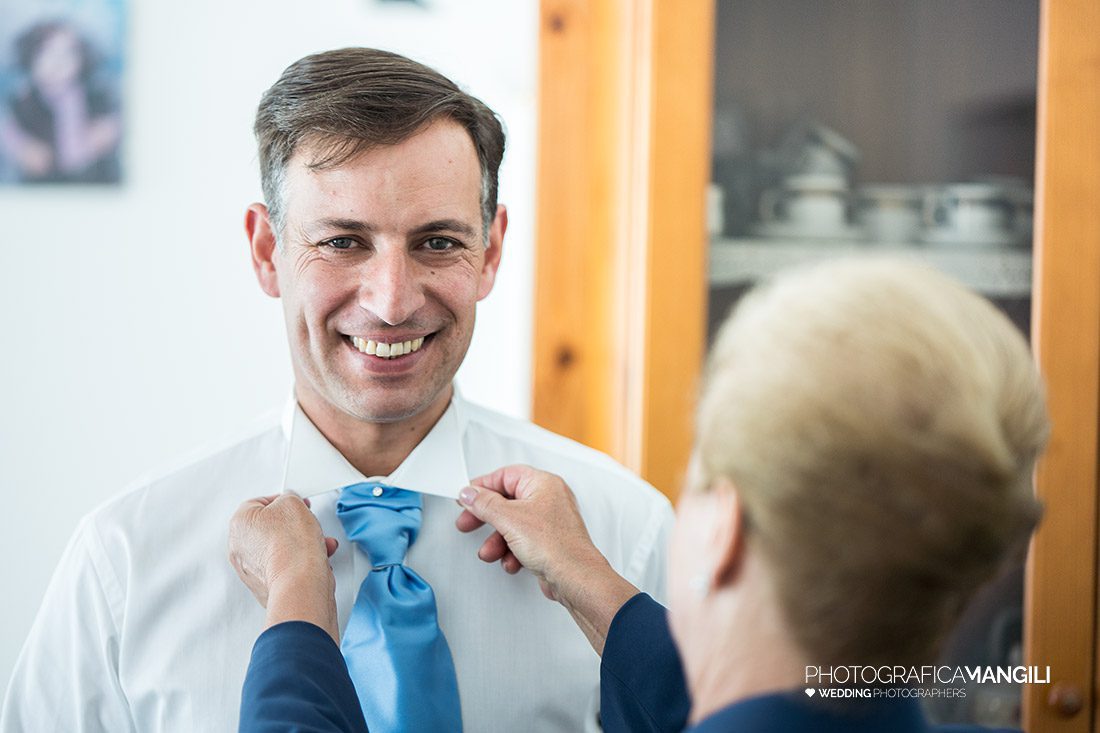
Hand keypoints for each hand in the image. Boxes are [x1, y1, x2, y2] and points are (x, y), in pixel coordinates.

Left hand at [228, 492, 339, 640]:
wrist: (299, 584)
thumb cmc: (291, 548)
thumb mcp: (293, 502)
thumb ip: (288, 497)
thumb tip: (289, 502)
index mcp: (239, 524)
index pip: (259, 503)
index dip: (282, 500)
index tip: (296, 502)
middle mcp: (239, 548)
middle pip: (271, 527)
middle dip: (294, 525)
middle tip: (307, 523)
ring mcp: (250, 570)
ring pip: (280, 548)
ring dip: (302, 543)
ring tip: (319, 543)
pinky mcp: (265, 586)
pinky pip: (285, 567)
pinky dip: (300, 562)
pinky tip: (316, 558)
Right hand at [455, 466, 598, 596]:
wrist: (574, 578)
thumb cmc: (556, 545)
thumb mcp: (509, 519)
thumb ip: (484, 504)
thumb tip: (470, 493)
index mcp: (543, 483)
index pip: (506, 476)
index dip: (483, 486)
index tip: (467, 497)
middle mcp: (549, 499)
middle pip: (507, 502)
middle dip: (486, 517)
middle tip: (469, 522)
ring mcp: (550, 521)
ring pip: (513, 525)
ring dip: (497, 540)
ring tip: (490, 551)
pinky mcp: (549, 542)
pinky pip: (522, 541)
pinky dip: (512, 551)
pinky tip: (511, 561)